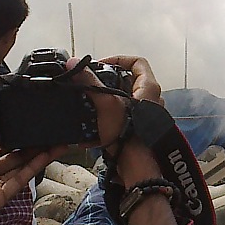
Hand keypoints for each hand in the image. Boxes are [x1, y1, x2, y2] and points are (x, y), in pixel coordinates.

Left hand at [0, 145, 67, 218]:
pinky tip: (47, 157)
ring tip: (58, 146)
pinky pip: (20, 179)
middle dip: (36, 148)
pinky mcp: (2, 197)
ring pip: (23, 168)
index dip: (19, 142)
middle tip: (52, 139)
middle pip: (17, 158)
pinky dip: (35, 167)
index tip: (32, 135)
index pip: (4, 150)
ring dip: (42, 156)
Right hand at [66, 55, 162, 188]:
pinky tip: (88, 134)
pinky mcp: (138, 129)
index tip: (100, 65)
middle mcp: (151, 99)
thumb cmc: (126, 132)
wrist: (136, 166)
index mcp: (148, 88)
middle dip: (105, 84)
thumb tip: (73, 63)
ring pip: (121, 102)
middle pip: (127, 81)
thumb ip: (89, 82)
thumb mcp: (105, 103)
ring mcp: (146, 115)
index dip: (119, 58)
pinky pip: (120, 120)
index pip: (138, 62)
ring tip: (85, 109)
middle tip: (88, 87)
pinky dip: (104, 123)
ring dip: (102, 105)